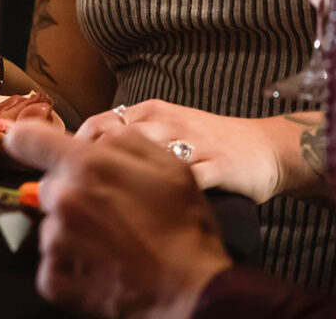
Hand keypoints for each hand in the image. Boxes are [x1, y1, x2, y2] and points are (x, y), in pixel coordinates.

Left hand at [4, 119, 232, 318]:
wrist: (190, 289)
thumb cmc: (183, 224)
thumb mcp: (168, 165)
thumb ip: (124, 140)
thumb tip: (96, 139)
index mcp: (87, 166)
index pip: (26, 138)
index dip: (30, 140)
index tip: (39, 149)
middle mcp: (64, 200)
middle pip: (48, 186)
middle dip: (72, 191)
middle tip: (110, 208)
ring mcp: (56, 244)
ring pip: (51, 226)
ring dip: (73, 230)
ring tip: (112, 241)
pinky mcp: (55, 282)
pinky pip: (51, 265)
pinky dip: (70, 266)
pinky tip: (101, 266)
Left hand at [77, 101, 311, 202]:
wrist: (268, 149)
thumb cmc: (213, 145)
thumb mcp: (169, 130)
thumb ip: (131, 138)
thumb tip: (82, 158)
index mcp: (154, 111)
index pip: (100, 124)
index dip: (76, 155)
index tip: (68, 183)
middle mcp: (170, 121)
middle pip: (114, 141)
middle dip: (92, 175)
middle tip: (85, 205)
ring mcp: (194, 143)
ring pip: (144, 158)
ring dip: (121, 190)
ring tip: (112, 216)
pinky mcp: (217, 166)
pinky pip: (183, 181)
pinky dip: (161, 204)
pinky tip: (149, 223)